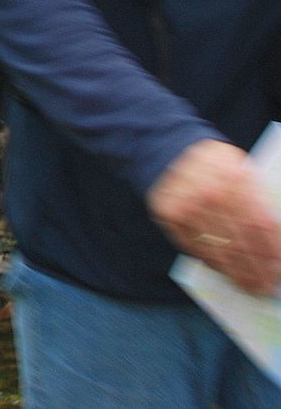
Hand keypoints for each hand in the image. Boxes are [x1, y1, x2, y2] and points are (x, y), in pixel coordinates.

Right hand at [148, 138, 280, 294]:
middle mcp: (209, 192)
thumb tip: (275, 246)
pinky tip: (224, 270)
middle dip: (256, 270)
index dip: (272, 251)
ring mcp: (186, 204)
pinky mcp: (168, 213)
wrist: (171, 149)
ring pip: (216, 248)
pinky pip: (193, 245)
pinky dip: (210, 261)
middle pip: (239, 242)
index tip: (279, 270)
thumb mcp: (244, 172)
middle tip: (264, 287)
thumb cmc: (217, 166)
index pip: (260, 225)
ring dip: (235, 272)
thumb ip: (259, 201)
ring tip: (247, 286)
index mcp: (236, 178)